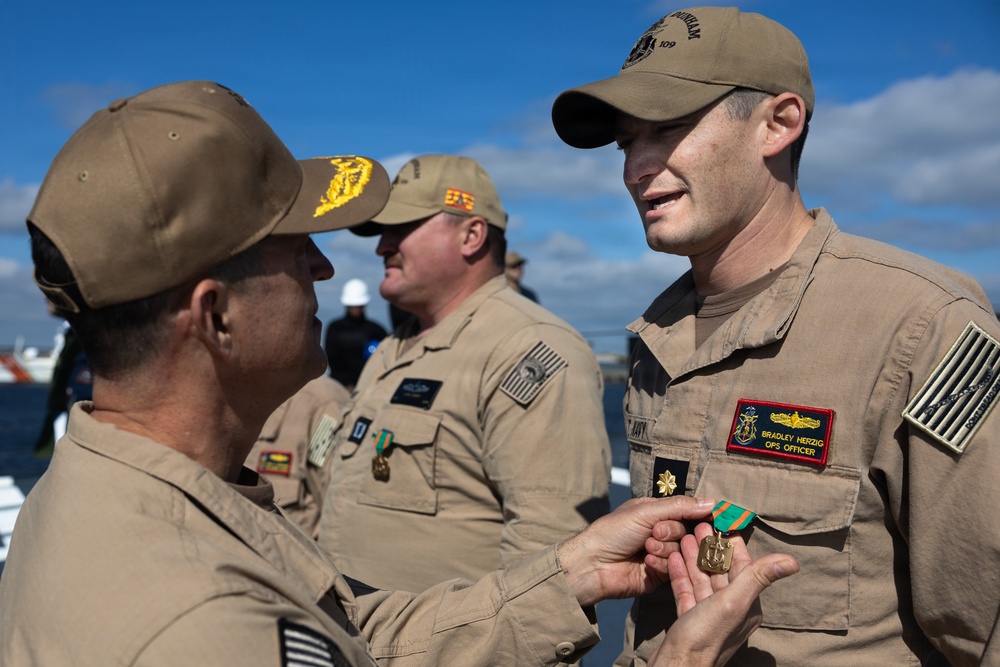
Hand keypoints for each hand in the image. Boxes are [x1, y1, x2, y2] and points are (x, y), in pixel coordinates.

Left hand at [557, 496, 716, 607]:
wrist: (593, 564)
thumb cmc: (613, 531)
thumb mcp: (646, 511)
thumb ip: (679, 507)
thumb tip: (711, 502)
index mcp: (657, 512)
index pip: (688, 511)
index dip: (699, 514)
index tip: (714, 516)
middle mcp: (661, 533)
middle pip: (688, 532)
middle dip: (671, 532)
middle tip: (654, 533)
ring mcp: (661, 554)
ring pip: (682, 551)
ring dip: (664, 548)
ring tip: (645, 548)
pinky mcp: (660, 575)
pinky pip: (675, 568)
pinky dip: (661, 564)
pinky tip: (646, 563)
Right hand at [648, 522, 798, 666]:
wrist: (677, 666)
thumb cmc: (705, 637)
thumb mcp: (733, 602)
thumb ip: (758, 577)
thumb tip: (792, 562)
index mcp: (746, 605)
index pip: (741, 566)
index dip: (730, 544)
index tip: (720, 524)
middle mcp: (730, 609)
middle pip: (720, 571)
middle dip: (708, 547)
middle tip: (697, 526)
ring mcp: (708, 614)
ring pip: (702, 579)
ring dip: (692, 557)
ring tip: (683, 537)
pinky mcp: (689, 618)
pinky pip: (687, 591)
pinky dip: (680, 574)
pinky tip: (672, 558)